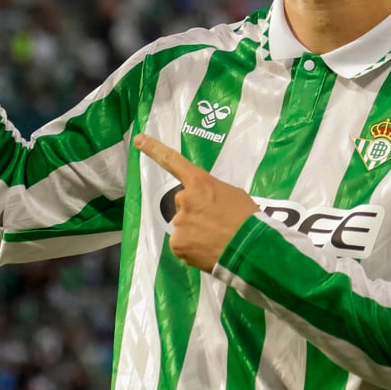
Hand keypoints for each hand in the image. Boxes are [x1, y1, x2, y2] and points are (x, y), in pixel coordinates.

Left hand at [134, 133, 257, 271]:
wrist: (252, 249)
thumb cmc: (247, 218)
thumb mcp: (232, 194)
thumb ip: (212, 192)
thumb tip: (206, 202)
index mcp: (199, 182)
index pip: (172, 160)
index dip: (153, 149)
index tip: (138, 140)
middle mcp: (184, 199)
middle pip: (184, 203)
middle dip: (196, 212)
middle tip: (217, 222)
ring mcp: (179, 222)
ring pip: (184, 225)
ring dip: (196, 231)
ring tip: (217, 238)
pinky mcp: (177, 244)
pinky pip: (182, 244)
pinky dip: (193, 248)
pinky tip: (209, 250)